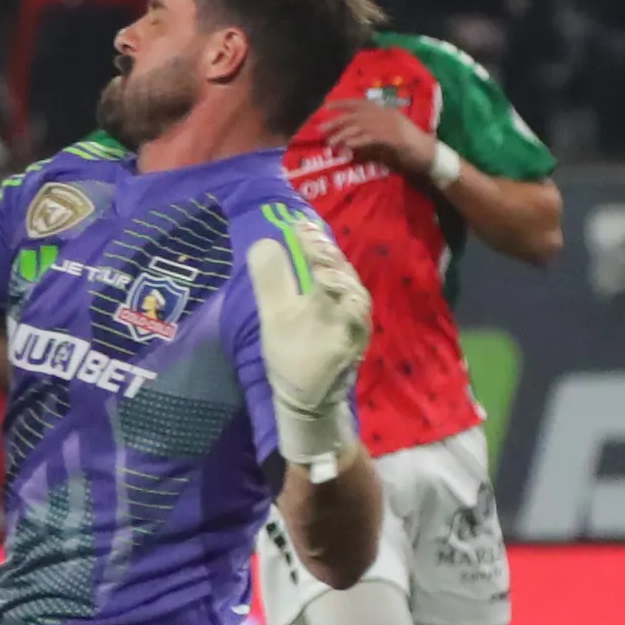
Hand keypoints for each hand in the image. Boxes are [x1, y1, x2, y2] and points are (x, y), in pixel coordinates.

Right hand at [248, 222, 370, 476]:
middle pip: (337, 264)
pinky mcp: (358, 326)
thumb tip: (265, 242)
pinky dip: (334, 276)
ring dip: (328, 258)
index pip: (321, 256)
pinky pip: (347, 291)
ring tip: (311, 243)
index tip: (290, 221)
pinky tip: (323, 274)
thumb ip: (271, 280)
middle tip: (301, 226)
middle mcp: (355, 301)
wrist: (314, 404)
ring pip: (345, 277)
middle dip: (319, 245)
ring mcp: (360, 315)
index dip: (305, 237)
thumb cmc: (292, 361)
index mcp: (336, 296)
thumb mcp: (275, 320)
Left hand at [312, 97, 436, 175]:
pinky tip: (346, 147)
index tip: (327, 106)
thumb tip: (348, 141)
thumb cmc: (410, 148)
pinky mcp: (393, 138)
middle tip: (321, 129)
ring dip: (342, 135)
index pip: (362, 103)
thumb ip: (370, 136)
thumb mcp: (387, 138)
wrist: (430, 155)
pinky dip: (355, 142)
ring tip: (330, 144)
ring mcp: (391, 125)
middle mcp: (388, 114)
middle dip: (337, 121)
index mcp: (387, 111)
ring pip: (360, 126)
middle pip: (357, 114)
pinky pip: (369, 138)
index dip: (344, 103)